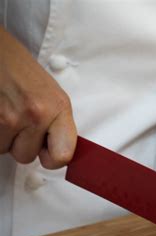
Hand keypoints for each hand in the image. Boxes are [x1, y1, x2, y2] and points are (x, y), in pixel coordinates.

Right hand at [0, 27, 76, 168]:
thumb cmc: (21, 70)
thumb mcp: (52, 94)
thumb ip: (56, 124)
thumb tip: (58, 153)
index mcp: (58, 108)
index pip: (63, 156)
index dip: (52, 159)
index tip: (47, 153)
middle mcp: (36, 114)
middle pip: (26, 157)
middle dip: (20, 143)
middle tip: (18, 120)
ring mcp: (9, 117)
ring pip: (4, 150)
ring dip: (3, 136)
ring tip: (4, 111)